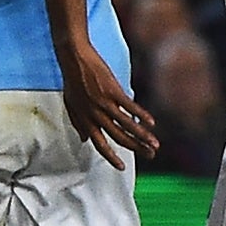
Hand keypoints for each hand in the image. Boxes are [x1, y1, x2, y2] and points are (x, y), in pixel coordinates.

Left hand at [58, 40, 157, 169]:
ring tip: (155, 145)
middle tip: (150, 156)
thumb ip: (78, 123)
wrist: (74, 58)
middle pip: (117, 137)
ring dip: (142, 136)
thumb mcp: (70, 104)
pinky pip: (129, 107)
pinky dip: (141, 115)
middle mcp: (95, 115)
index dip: (110, 157)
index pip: (99, 144)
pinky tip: (152, 123)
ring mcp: (104, 103)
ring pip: (126, 125)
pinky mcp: (113, 90)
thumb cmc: (72, 80)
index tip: (121, 167)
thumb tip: (83, 140)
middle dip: (135, 148)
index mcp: (85, 119)